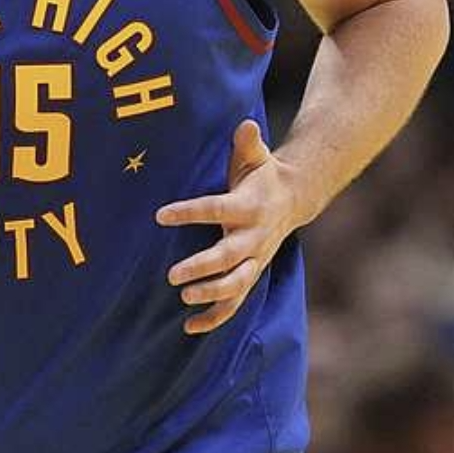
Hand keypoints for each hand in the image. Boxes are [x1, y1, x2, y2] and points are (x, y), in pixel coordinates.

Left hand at [155, 119, 302, 334]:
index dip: (190, 212)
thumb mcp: (257, 156)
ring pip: (236, 285)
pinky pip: (235, 302)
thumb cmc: (262, 174)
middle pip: (229, 258)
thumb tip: (246, 124)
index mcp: (249, 207)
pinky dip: (215, 317)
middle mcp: (254, 237)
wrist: (293, 199)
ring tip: (184, 297)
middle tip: (172, 275)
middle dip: (202, 267)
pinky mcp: (251, 274)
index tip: (160, 215)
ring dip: (211, 295)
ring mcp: (254, 259)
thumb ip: (248, 143)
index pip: (217, 210)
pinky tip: (189, 328)